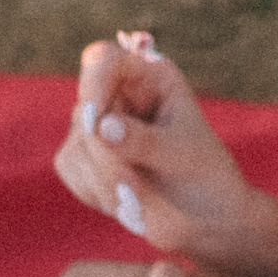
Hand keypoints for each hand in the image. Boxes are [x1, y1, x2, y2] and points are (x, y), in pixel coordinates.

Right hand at [55, 33, 259, 274]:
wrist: (206, 218)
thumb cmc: (206, 175)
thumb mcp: (183, 154)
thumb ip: (144, 140)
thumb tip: (101, 126)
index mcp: (150, 77)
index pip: (103, 59)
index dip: (94, 83)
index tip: (97, 120)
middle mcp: (119, 93)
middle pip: (86, 108)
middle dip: (106, 154)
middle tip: (132, 187)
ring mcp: (97, 124)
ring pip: (77, 143)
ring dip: (105, 179)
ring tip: (138, 200)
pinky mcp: (83, 156)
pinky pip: (70, 167)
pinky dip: (96, 191)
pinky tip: (125, 202)